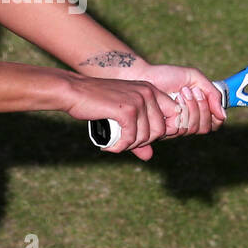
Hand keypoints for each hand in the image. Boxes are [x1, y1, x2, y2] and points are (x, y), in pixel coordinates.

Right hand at [64, 74, 180, 160]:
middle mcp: (147, 93)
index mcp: (150, 89)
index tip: (143, 137)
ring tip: (116, 143)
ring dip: (130, 146)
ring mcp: (138, 101)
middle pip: (160, 130)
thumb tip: (149, 157)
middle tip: (125, 142)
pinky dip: (120, 147)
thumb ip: (138, 132)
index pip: (173, 114)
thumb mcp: (122, 112)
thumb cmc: (96, 101)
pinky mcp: (126, 110)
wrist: (74, 91)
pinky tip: (110, 146)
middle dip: (143, 142)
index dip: (161, 131)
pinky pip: (131, 138)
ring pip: (146, 137)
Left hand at [130, 63, 226, 141]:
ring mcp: (175, 127)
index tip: (202, 93)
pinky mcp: (163, 130)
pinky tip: (174, 99)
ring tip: (181, 92)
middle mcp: (187, 122)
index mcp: (197, 111)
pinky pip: (181, 128)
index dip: (213, 112)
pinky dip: (182, 111)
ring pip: (194, 129)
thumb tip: (223, 115)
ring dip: (191, 108)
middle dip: (201, 107)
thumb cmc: (167, 76)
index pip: (214, 123)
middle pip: (205, 128)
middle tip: (191, 91)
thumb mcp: (194, 78)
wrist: (144, 76)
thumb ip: (212, 93)